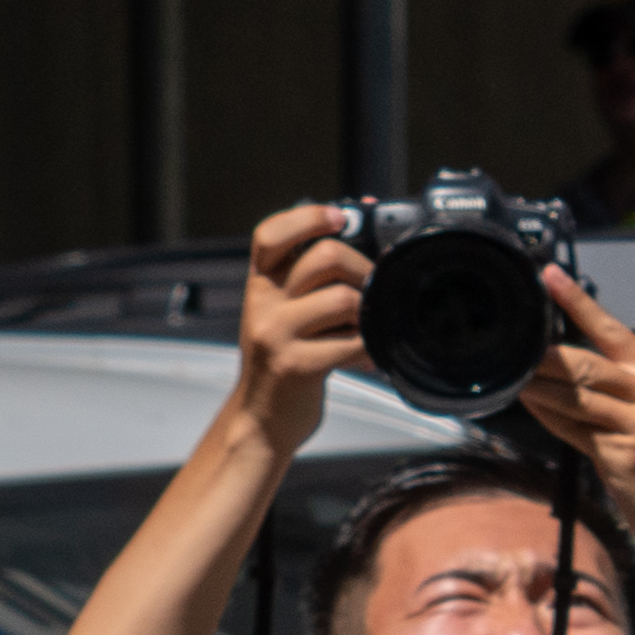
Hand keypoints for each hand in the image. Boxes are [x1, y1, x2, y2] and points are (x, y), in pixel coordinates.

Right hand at [229, 206, 370, 448]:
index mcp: (261, 283)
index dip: (308, 217)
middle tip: (373, 292)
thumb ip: (310, 282)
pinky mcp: (296, 364)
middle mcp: (263, 302)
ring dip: (371, 314)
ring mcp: (277, 333)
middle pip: (326, 257)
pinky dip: (372, 349)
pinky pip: (354, 343)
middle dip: (364, 270)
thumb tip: (360, 244)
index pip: (272, 234)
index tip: (340, 217)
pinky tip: (367, 358)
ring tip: (367, 331)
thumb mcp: (284, 312)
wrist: (262, 418)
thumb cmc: (286, 360)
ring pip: (346, 299)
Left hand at [517, 273, 634, 551]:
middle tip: (512, 349)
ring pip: (574, 395)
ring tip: (513, 378)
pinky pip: (572, 429)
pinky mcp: (623, 454)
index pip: (613, 330)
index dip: (578, 302)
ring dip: (537, 387)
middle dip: (543, 357)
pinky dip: (548, 417)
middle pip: (585, 363)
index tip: (550, 275)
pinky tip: (531, 407)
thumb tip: (561, 363)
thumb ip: (617, 389)